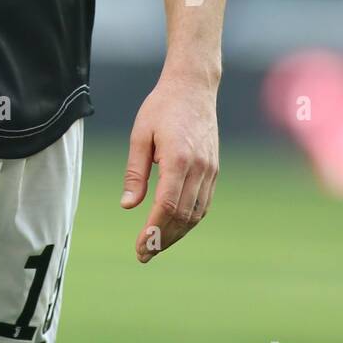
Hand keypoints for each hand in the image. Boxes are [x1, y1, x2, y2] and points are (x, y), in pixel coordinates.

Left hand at [120, 73, 218, 262]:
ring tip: (156, 245)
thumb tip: (128, 206)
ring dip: (177, 233)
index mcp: (178, 159)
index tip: (140, 247)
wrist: (193, 88)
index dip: (153, 231)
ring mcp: (210, 170)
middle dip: (163, 239)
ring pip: (196, 214)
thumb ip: (135, 173)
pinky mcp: (214, 169)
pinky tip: (173, 226)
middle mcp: (199, 168)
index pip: (167, 207)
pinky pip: (203, 203)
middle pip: (183, 216)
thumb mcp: (140, 136)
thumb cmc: (161, 108)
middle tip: (144, 254)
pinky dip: (189, 220)